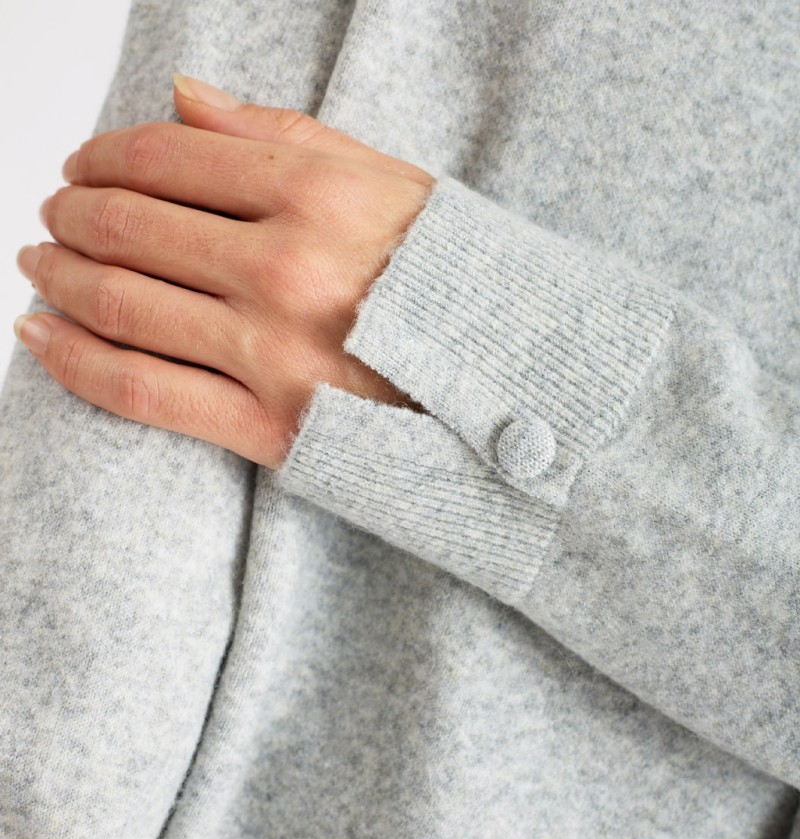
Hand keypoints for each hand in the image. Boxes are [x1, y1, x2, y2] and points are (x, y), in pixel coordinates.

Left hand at [14, 75, 433, 467]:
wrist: (520, 395)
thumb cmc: (457, 286)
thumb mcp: (395, 185)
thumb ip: (286, 134)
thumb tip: (183, 97)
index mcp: (320, 196)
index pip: (168, 158)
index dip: (103, 155)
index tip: (83, 164)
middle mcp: (289, 270)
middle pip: (130, 227)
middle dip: (70, 213)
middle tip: (54, 214)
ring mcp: (275, 355)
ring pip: (121, 304)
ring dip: (58, 276)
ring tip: (39, 262)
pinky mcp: (271, 430)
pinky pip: (142, 391)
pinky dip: (72, 359)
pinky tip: (38, 334)